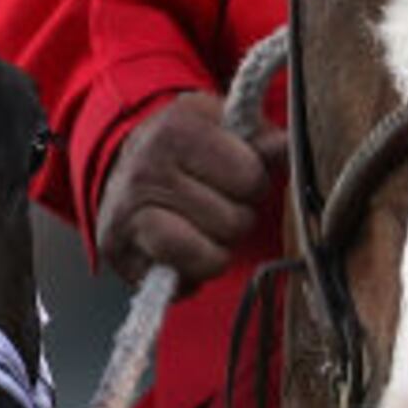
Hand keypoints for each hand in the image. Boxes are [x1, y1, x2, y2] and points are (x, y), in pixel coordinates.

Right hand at [95, 92, 286, 283]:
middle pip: (234, 222)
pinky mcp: (119, 255)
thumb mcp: (222, 126)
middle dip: (235, 218)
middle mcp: (146, 170)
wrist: (123, 169)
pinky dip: (193, 274)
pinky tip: (185, 251)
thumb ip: (261, 138)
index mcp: (176, 129)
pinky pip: (183, 281)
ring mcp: (127, 216)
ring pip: (210, 256)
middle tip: (215, 204)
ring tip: (203, 229)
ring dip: (217, 250)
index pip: (249, 177)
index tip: (234, 174)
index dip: (252, 181)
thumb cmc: (185, 148)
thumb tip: (288, 147)